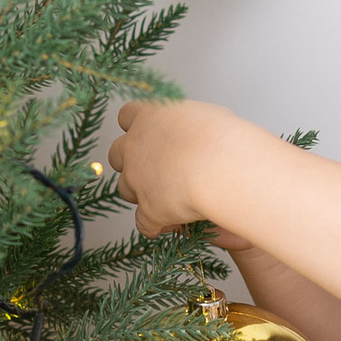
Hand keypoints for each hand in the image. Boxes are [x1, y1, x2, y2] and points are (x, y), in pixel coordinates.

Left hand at [105, 99, 231, 236]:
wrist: (222, 168)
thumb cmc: (224, 138)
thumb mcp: (206, 116)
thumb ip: (189, 123)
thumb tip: (194, 132)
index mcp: (149, 115)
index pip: (127, 116)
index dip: (137, 128)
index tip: (149, 135)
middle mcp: (134, 146)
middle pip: (117, 154)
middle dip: (131, 163)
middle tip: (152, 169)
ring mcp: (137, 178)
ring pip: (125, 189)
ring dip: (140, 194)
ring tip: (164, 199)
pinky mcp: (148, 209)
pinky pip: (144, 223)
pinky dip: (154, 225)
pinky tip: (167, 226)